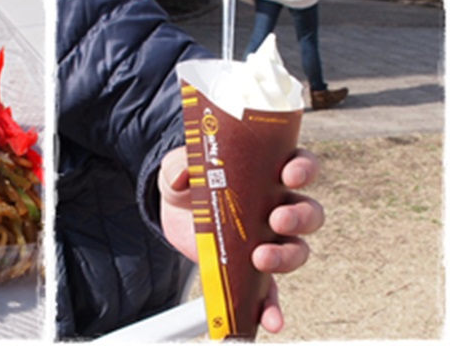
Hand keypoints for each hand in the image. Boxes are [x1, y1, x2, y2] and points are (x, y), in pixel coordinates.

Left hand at [158, 146, 323, 333]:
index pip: (300, 165)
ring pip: (297, 249)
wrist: (176, 212)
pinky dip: (274, 306)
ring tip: (261, 259)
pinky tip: (270, 318)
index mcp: (266, 172)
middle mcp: (277, 205)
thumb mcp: (179, 165)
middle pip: (307, 212)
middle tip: (276, 220)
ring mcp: (269, 239)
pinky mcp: (253, 269)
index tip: (290, 174)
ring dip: (287, 257)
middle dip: (298, 217)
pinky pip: (272, 292)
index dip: (303, 168)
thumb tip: (182, 174)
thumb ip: (177, 165)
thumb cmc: (189, 180)